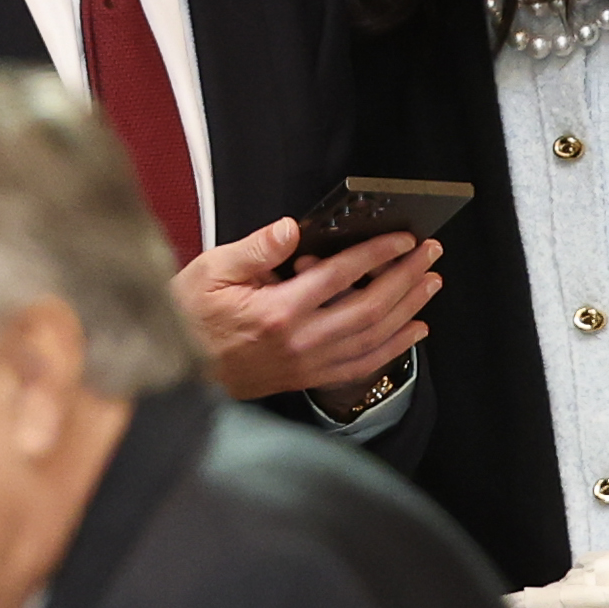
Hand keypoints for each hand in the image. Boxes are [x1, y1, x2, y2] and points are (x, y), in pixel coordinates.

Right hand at [169, 218, 441, 400]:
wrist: (176, 370)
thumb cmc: (190, 315)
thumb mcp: (211, 271)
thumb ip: (256, 249)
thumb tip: (292, 229)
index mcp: (277, 311)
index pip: (341, 276)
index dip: (377, 254)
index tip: (403, 238)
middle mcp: (300, 342)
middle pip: (369, 308)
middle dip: (406, 277)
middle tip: (431, 254)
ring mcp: (307, 364)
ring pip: (373, 338)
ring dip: (408, 309)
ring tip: (431, 283)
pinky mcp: (307, 378)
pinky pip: (361, 365)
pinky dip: (393, 348)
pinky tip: (414, 331)